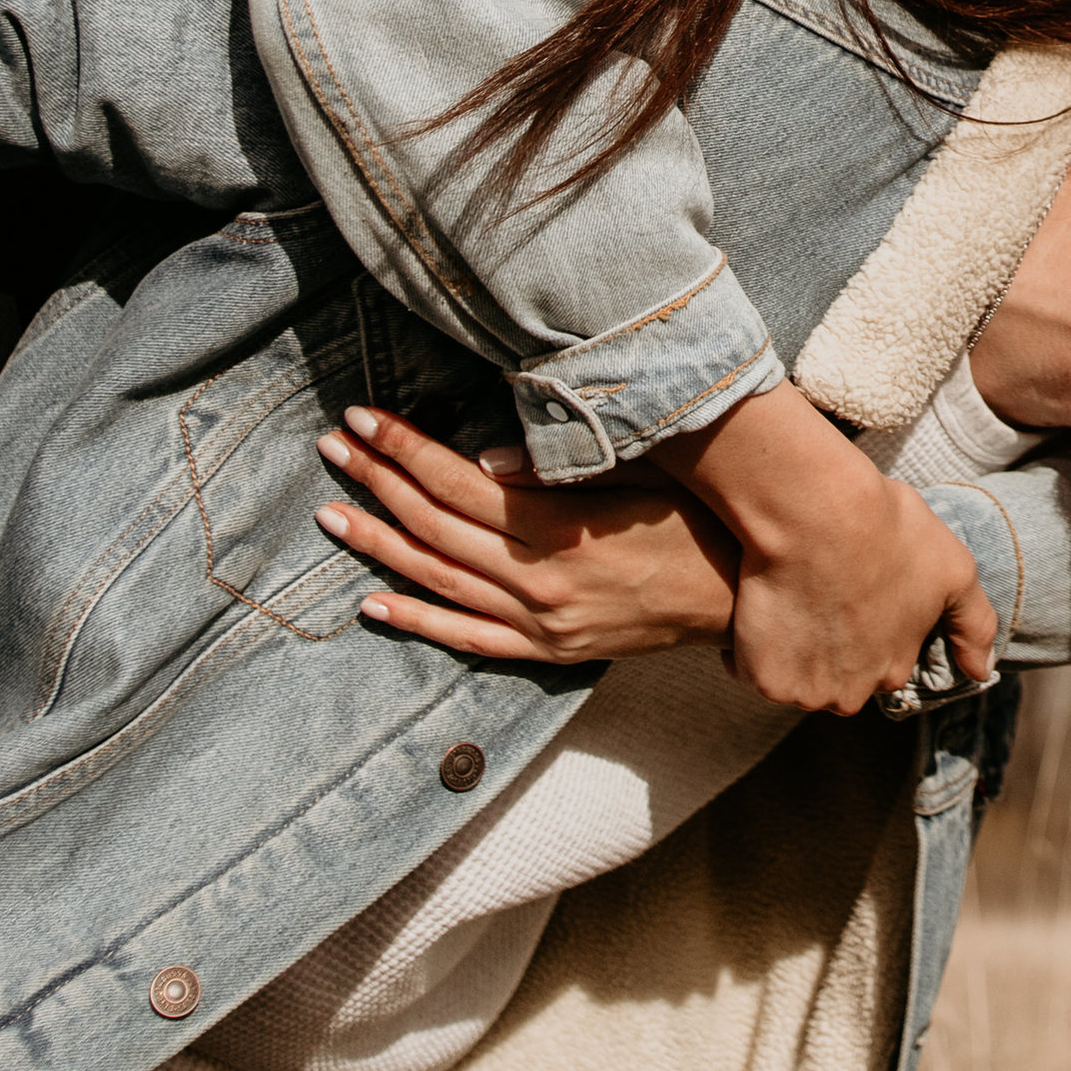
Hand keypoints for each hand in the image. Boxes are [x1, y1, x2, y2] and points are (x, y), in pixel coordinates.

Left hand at [316, 407, 738, 663]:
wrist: (740, 601)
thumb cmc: (695, 521)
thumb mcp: (638, 475)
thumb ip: (559, 466)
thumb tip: (480, 459)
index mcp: (555, 530)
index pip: (456, 482)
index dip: (404, 448)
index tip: (364, 419)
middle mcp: (535, 582)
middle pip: (434, 527)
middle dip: (376, 483)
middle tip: (333, 447)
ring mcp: (537, 623)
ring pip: (437, 583)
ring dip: (378, 546)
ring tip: (330, 515)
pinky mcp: (547, 651)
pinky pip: (468, 639)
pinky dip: (417, 621)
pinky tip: (373, 605)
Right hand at [659, 384, 997, 713]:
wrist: (815, 510)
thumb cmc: (889, 530)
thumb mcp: (954, 570)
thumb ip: (973, 625)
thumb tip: (981, 672)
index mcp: (893, 670)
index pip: (876, 664)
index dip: (864, 627)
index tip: (854, 593)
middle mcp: (851, 694)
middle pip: (835, 678)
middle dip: (829, 647)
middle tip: (820, 594)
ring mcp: (806, 690)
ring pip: (796, 676)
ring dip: (792, 648)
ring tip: (792, 597)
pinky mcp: (765, 678)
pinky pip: (756, 668)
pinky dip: (756, 645)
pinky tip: (767, 605)